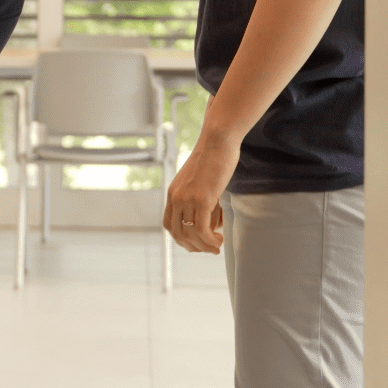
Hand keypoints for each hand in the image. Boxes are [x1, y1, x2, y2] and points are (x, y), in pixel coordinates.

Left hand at [162, 134, 237, 253]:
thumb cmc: (214, 158)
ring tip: (216, 246)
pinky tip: (219, 240)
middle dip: (193, 246)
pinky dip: (210, 241)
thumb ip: (201, 200)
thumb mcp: (200, 181)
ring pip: (190, 235)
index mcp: (173, 192)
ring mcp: (188, 198)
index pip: (169, 224)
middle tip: (209, 248)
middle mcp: (176, 197)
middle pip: (177, 233)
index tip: (197, 242)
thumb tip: (212, 224)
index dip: (182, 238)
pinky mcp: (202, 199)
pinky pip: (201, 230)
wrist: (217, 140)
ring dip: (204, 246)